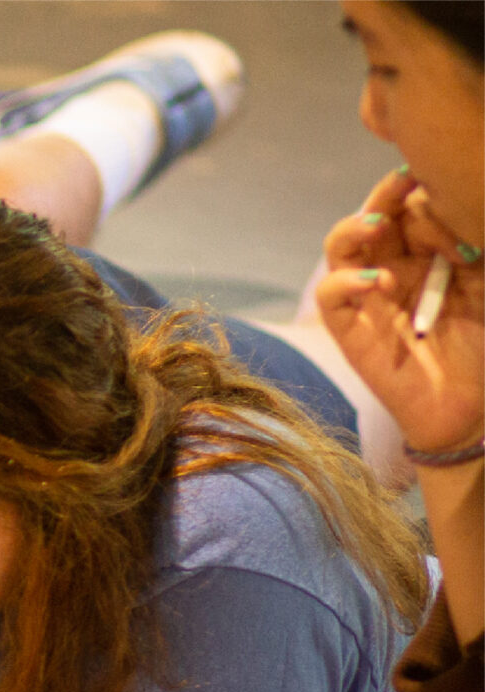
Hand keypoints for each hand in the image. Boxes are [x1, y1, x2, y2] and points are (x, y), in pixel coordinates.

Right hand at [317, 171, 484, 451]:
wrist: (470, 405)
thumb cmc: (483, 344)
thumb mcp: (484, 285)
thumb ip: (466, 244)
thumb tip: (441, 203)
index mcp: (426, 252)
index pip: (415, 206)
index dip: (432, 201)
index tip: (464, 205)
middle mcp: (392, 266)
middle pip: (375, 214)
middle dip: (387, 193)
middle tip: (406, 177)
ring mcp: (366, 295)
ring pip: (341, 245)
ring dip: (356, 227)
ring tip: (380, 225)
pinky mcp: (349, 328)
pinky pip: (332, 295)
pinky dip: (347, 282)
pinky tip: (379, 282)